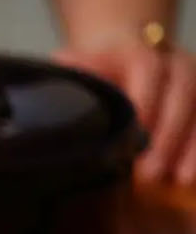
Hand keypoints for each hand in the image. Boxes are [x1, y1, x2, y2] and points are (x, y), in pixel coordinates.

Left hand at [56, 41, 195, 185]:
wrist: (127, 56)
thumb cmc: (98, 73)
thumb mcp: (81, 68)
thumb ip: (72, 74)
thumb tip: (51, 80)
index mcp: (141, 52)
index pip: (147, 71)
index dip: (144, 100)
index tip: (135, 131)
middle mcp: (176, 62)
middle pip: (182, 93)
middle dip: (168, 134)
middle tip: (149, 172)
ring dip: (192, 146)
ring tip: (179, 180)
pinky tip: (190, 177)